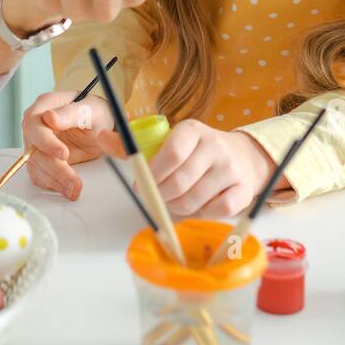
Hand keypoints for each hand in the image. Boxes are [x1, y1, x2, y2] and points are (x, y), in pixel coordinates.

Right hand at [22, 89, 114, 198]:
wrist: (101, 125)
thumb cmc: (95, 111)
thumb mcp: (90, 109)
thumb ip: (71, 113)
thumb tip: (50, 118)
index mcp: (44, 106)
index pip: (34, 126)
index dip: (46, 142)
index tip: (64, 154)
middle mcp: (37, 125)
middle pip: (33, 151)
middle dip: (54, 168)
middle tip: (73, 180)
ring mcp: (37, 144)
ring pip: (36, 166)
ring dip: (54, 180)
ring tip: (74, 188)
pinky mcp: (42, 159)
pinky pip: (40, 175)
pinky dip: (53, 185)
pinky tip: (68, 188)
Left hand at [94, 121, 278, 218]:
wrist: (242, 156)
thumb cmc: (194, 152)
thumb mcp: (167, 141)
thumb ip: (133, 144)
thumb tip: (100, 137)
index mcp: (193, 130)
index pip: (171, 153)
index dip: (153, 174)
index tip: (142, 185)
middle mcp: (215, 146)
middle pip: (180, 181)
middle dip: (161, 196)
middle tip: (156, 198)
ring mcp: (231, 168)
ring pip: (195, 199)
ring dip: (178, 207)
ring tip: (174, 201)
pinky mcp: (244, 189)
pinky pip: (216, 211)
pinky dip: (202, 214)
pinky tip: (198, 205)